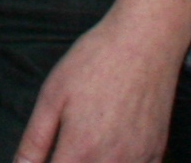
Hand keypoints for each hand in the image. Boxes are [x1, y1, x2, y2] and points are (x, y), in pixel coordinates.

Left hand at [17, 9, 187, 162]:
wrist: (146, 39)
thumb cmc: (96, 61)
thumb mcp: (52, 96)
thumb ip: (34, 142)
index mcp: (79, 151)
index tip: (47, 159)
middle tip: (65, 149)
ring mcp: (137, 160)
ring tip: (86, 148)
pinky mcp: (156, 152)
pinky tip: (113, 153)